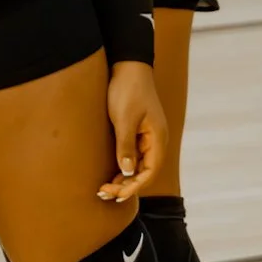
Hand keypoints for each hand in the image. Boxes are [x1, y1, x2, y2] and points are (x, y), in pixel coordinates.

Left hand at [98, 61, 165, 204]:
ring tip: (104, 190)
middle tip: (104, 194)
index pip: (150, 172)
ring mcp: (146, 138)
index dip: (134, 187)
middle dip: (126, 186)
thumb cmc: (127, 89)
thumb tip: (127, 173)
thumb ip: (125, 146)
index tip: (117, 195)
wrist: (127, 66)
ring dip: (123, 179)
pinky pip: (131, 157)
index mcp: (158, 138)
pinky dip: (121, 168)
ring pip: (137, 166)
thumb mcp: (124, 118)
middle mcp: (155, 141)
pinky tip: (109, 175)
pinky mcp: (136, 133)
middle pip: (144, 172)